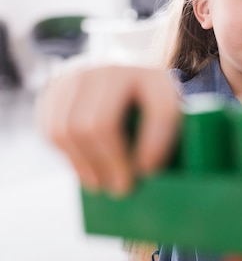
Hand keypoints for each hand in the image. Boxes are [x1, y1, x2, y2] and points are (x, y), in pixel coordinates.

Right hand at [37, 66, 180, 195]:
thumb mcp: (170, 117)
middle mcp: (115, 71)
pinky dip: (68, 157)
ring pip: (70, 130)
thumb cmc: (152, 110)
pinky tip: (85, 171)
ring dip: (86, 165)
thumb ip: (171, 140)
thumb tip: (156, 178)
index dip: (155, 142)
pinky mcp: (57, 90)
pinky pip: (52, 130)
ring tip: (101, 185)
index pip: (158, 109)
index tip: (150, 170)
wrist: (123, 81)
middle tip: (122, 189)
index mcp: (155, 78)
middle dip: (112, 162)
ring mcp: (81, 77)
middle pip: (102, 123)